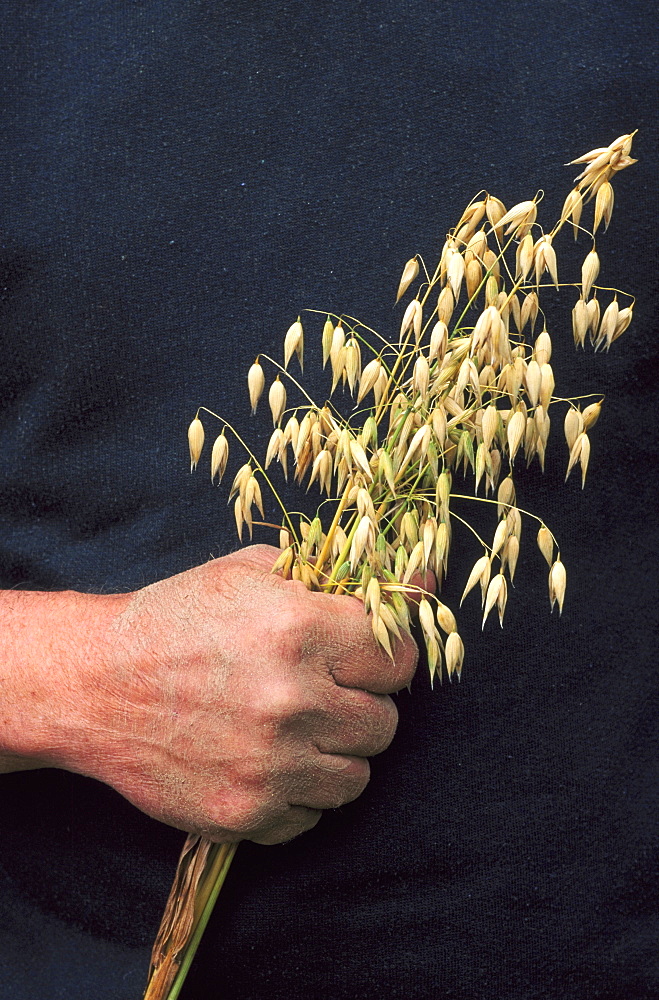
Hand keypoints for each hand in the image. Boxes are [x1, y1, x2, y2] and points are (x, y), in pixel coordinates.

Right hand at [66, 545, 417, 843]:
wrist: (95, 683)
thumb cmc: (178, 617)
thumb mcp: (253, 573)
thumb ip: (339, 576)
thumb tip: (423, 580)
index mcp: (299, 630)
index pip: (401, 659)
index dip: (385, 658)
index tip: (363, 658)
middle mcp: (292, 701)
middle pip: (386, 723)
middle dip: (360, 706)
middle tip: (321, 692)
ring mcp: (269, 765)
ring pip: (357, 776)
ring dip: (334, 753)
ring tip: (292, 728)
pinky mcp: (244, 814)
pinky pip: (312, 817)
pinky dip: (296, 794)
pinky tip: (262, 761)